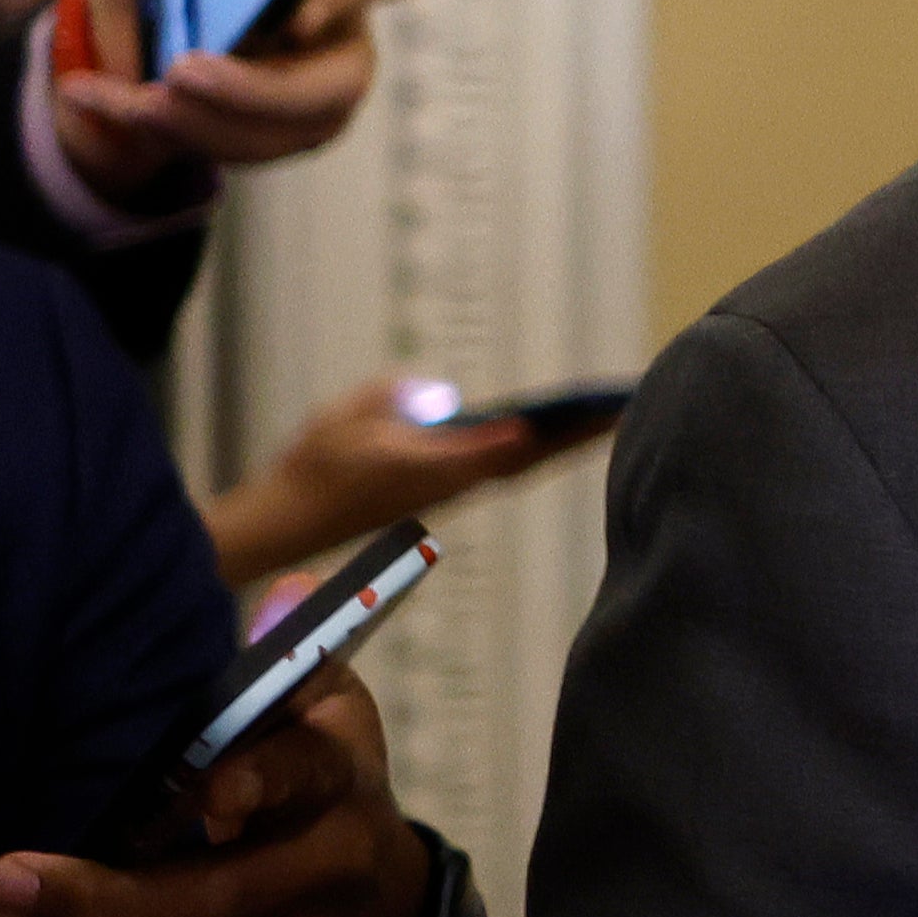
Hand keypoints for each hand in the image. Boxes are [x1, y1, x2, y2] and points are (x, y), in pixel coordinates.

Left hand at [0, 666, 430, 916]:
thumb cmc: (324, 794)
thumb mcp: (326, 716)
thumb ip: (288, 663)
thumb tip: (284, 592)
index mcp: (341, 778)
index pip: (304, 774)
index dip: (257, 781)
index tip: (208, 792)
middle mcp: (332, 867)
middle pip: (220, 893)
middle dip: (111, 897)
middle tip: (10, 880)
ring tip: (5, 911)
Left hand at [51, 0, 417, 203]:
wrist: (124, 47)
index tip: (290, 10)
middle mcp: (344, 33)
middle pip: (344, 77)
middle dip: (259, 89)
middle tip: (181, 73)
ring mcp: (321, 93)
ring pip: (291, 129)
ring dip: (204, 116)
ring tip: (130, 93)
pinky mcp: (287, 137)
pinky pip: (251, 154)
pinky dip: (173, 132)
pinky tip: (114, 103)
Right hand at [203, 376, 598, 586]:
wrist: (295, 519)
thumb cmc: (315, 464)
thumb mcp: (342, 421)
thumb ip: (390, 400)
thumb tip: (441, 398)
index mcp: (423, 468)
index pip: (482, 451)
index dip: (515, 437)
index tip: (554, 421)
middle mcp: (451, 482)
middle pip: (526, 457)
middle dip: (574, 433)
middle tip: (622, 408)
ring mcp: (455, 488)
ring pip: (525, 463)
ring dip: (569, 441)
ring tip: (611, 415)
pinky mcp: (453, 488)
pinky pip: (511, 465)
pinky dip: (544, 447)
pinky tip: (567, 432)